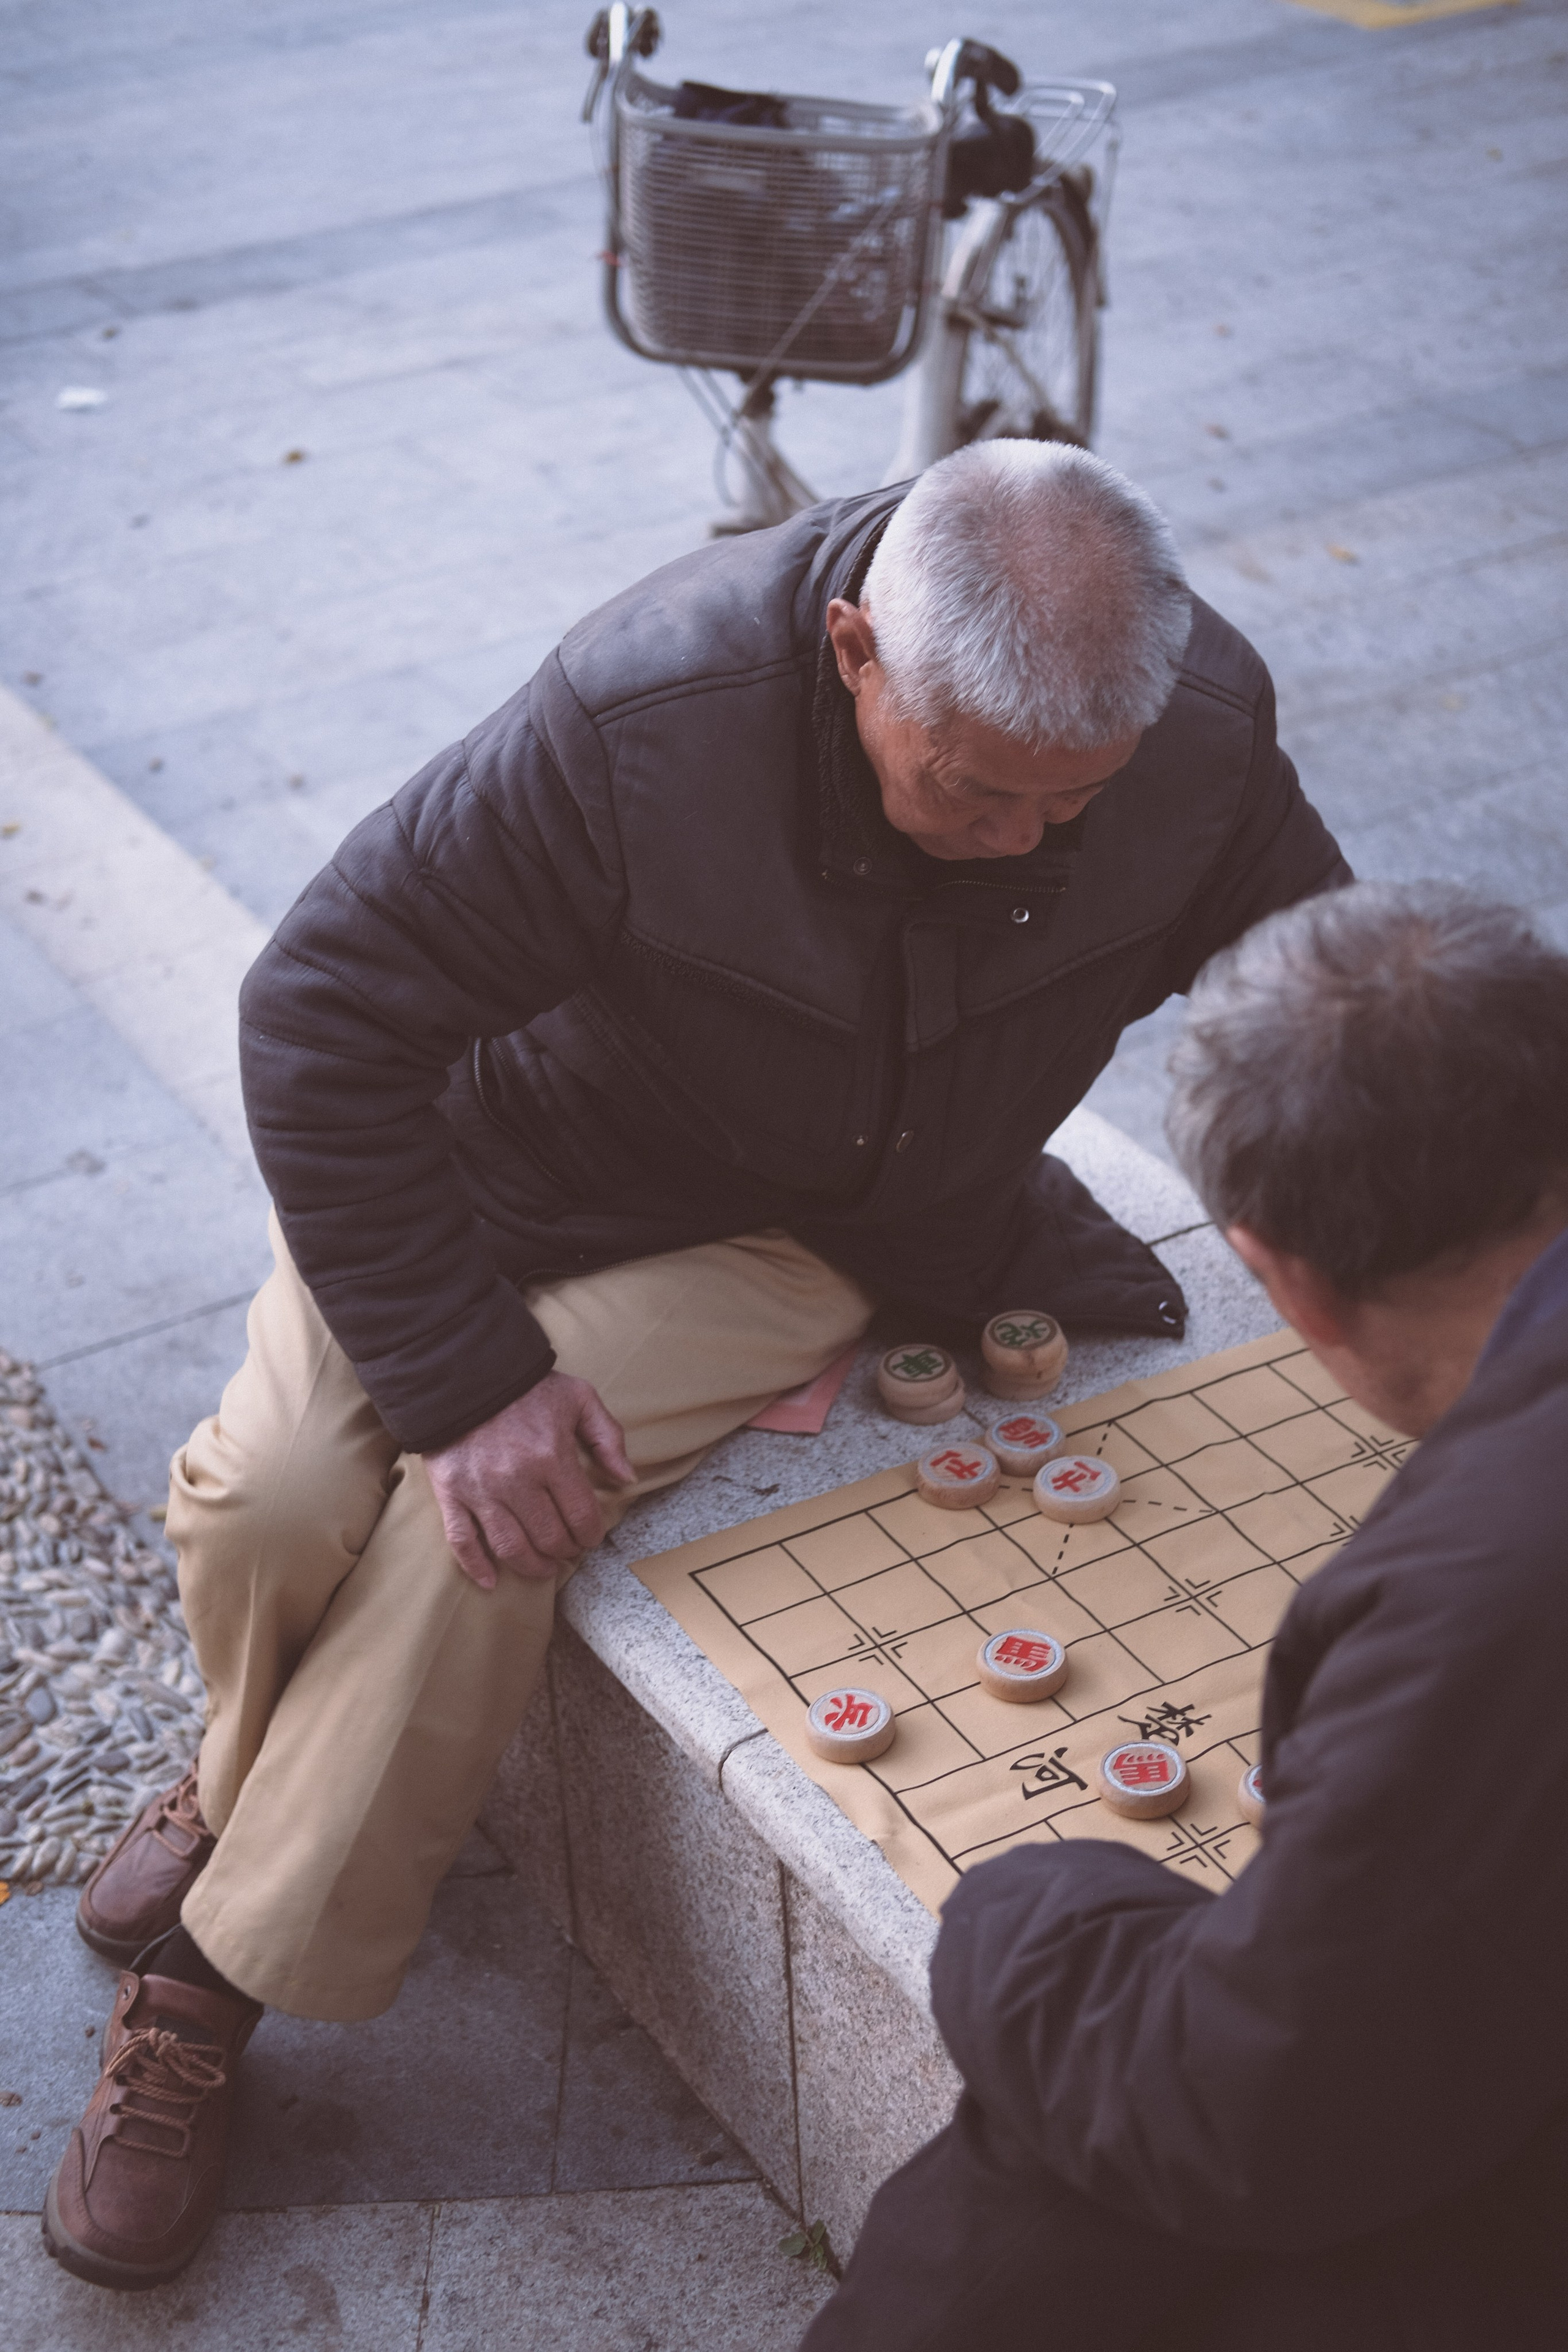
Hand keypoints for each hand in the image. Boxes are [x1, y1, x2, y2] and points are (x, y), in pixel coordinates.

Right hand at [424, 1374, 635, 1587]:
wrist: (464, 1371)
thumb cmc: (526, 1387)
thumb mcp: (579, 1397)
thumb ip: (608, 1436)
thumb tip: (626, 1478)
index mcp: (552, 1457)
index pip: (581, 1515)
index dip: (591, 1534)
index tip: (591, 1536)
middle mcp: (517, 1480)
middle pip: (549, 1537)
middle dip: (565, 1551)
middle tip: (569, 1550)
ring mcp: (481, 1490)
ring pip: (511, 1547)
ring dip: (532, 1566)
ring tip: (543, 1568)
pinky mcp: (451, 1494)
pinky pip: (462, 1541)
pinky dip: (476, 1567)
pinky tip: (491, 1581)